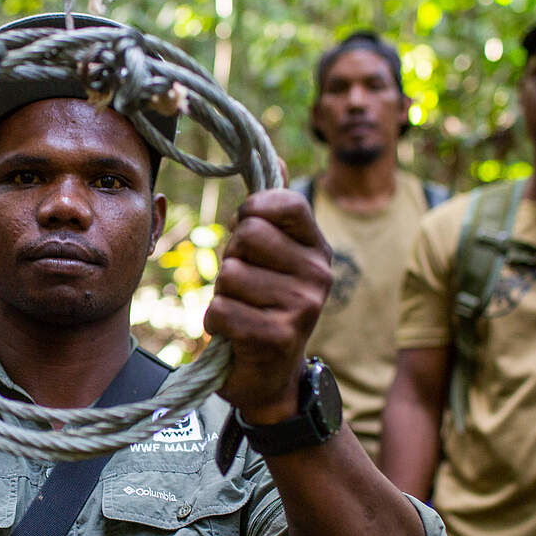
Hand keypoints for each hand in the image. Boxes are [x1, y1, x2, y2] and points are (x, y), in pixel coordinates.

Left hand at [204, 185, 331, 424]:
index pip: (282, 201)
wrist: (271, 378)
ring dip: (222, 295)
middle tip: (244, 285)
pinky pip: (220, 310)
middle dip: (231, 259)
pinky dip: (216, 324)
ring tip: (243, 311)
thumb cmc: (265, 306)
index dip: (251, 213)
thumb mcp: (275, 256)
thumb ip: (274, 209)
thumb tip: (275, 157)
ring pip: (229, 275)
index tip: (250, 238)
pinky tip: (236, 335)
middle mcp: (318, 274)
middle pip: (247, 235)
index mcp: (317, 248)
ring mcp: (302, 307)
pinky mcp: (277, 337)